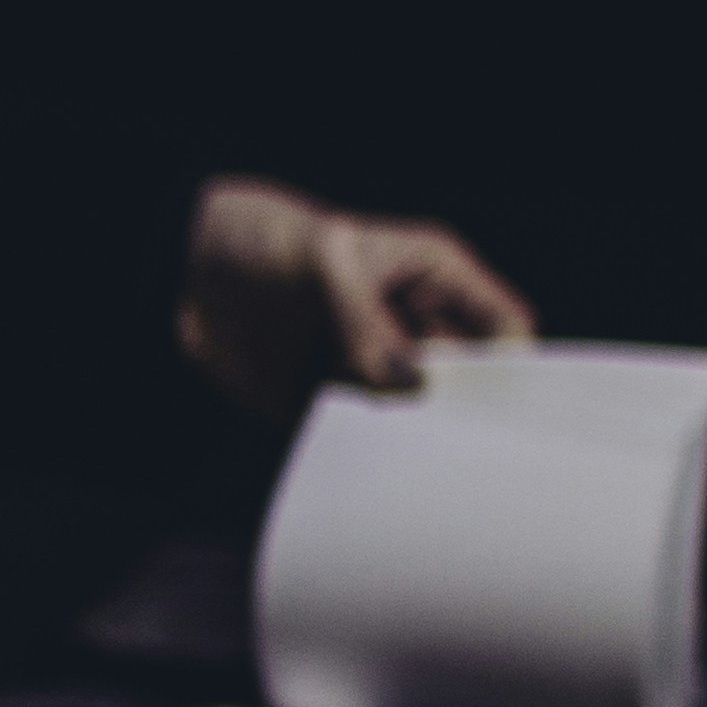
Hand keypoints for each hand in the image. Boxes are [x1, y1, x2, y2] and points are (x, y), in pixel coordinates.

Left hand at [177, 174, 537, 424]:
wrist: (194, 272)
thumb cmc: (270, 243)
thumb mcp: (325, 265)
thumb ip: (366, 322)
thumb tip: (409, 383)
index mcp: (435, 279)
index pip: (502, 325)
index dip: (512, 366)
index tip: (500, 408)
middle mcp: (415, 330)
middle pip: (468, 385)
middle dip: (466, 416)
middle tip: (455, 446)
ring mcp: (378, 370)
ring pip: (418, 419)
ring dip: (412, 439)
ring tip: (404, 458)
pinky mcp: (337, 404)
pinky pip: (365, 439)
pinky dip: (364, 453)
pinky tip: (359, 463)